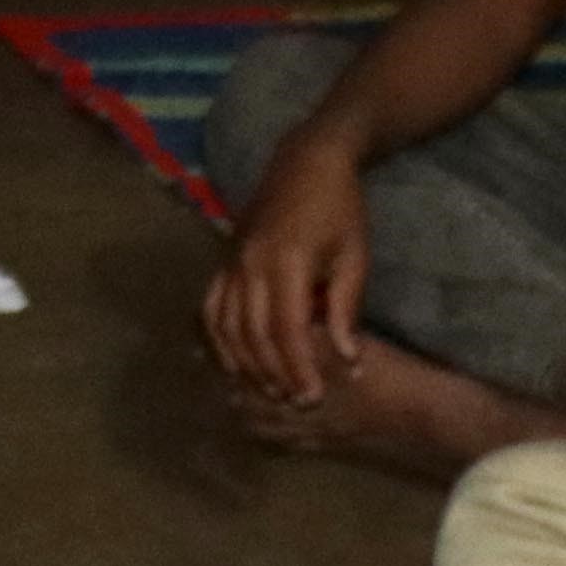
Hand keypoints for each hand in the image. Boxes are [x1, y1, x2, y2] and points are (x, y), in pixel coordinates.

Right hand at [203, 134, 372, 407]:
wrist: (306, 162)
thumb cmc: (340, 210)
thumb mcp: (354, 258)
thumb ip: (344, 311)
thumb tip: (348, 361)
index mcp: (286, 262)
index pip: (286, 329)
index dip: (298, 366)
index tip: (312, 396)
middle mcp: (249, 264)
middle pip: (253, 333)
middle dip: (273, 372)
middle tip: (295, 402)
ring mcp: (230, 261)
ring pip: (227, 324)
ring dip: (245, 361)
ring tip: (267, 390)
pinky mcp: (223, 260)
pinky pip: (211, 306)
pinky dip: (218, 338)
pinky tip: (232, 361)